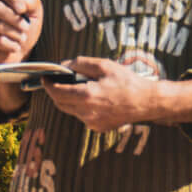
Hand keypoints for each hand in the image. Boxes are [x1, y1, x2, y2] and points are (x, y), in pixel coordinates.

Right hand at [0, 0, 42, 65]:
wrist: (20, 52)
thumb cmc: (26, 28)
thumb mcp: (35, 13)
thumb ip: (31, 2)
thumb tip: (22, 4)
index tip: (22, 10)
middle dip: (15, 19)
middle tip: (26, 28)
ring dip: (15, 34)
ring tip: (22, 39)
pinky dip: (10, 45)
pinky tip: (16, 47)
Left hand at [46, 55, 189, 131]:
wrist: (146, 102)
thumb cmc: (126, 81)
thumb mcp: (104, 65)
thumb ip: (82, 64)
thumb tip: (65, 66)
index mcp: (87, 96)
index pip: (57, 92)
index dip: (48, 84)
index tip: (45, 77)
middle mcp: (87, 112)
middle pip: (60, 103)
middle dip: (55, 93)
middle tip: (56, 82)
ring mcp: (92, 123)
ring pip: (71, 111)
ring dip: (69, 100)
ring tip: (76, 88)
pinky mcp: (98, 128)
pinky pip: (83, 117)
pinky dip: (82, 107)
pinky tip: (93, 99)